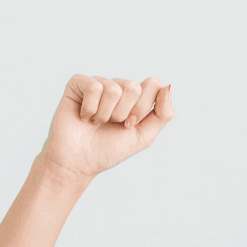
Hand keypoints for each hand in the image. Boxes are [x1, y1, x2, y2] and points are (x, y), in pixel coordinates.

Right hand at [40, 75, 174, 178]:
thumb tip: (167, 86)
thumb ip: (163, 114)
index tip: (129, 124)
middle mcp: (118, 86)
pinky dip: (90, 109)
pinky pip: (94, 87)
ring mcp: (99, 83)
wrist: (79, 163)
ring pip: (114, 89)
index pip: (153, 84)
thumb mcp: (144, 136)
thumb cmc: (110, 149)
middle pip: (134, 87)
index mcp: (136, 97)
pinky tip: (84, 116)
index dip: (142, 108)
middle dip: (123, 113)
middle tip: (111, 124)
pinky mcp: (78, 83)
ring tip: (96, 123)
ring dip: (105, 114)